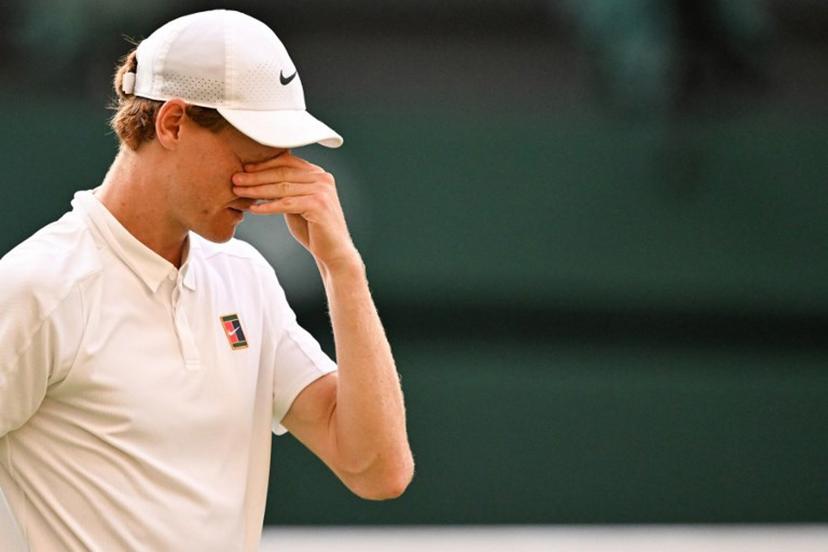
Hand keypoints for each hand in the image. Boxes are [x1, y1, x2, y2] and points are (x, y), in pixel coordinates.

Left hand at [231, 151, 358, 268]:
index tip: (244, 168)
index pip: (287, 162)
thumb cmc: (314, 229)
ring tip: (239, 192)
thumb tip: (261, 177)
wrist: (334, 252)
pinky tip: (253, 209)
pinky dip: (267, 206)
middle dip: (256, 176)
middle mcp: (322, 178)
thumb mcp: (299, 203)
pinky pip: (286, 204)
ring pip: (282, 187)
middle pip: (283, 173)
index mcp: (318, 174)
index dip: (264, 164)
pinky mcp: (318, 205)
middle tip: (235, 179)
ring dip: (257, 190)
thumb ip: (287, 189)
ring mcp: (322, 191)